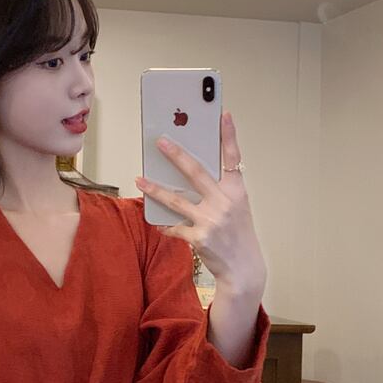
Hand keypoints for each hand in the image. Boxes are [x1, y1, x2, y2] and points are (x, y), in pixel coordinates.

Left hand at [135, 109, 266, 297]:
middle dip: (176, 155)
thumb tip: (188, 176)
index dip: (229, 136)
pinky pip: (174, 227)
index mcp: (237, 191)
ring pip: (176, 200)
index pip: (233, 158)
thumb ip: (218, 191)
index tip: (223, 114)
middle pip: (197, 172)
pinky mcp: (199, 237)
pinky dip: (165, 225)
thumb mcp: (236, 208)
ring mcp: (211, 220)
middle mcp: (225, 202)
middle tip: (161, 141)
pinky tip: (158, 223)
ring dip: (155, 189)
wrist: (243, 268)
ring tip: (139, 179)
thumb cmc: (237, 234)